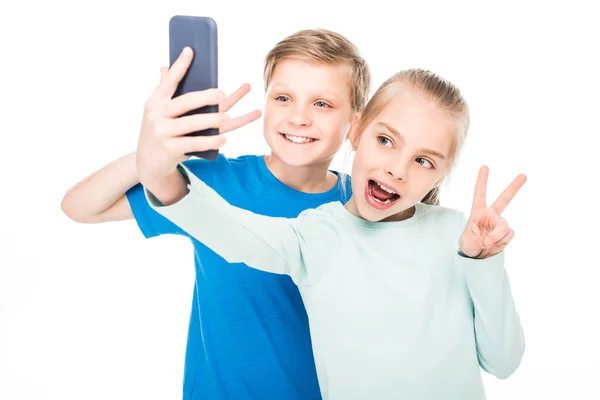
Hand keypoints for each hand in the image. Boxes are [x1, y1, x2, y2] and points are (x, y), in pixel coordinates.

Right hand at [136, 47, 261, 187]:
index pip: (169, 81)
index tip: (190, 50)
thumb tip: (166, 66)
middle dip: (205, 97)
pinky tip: (224, 139)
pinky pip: (195, 143)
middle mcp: (156, 115)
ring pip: (192, 124)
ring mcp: (162, 133)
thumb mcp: (157, 112)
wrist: (148, 163)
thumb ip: (165, 91)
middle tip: (222, 93)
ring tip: (226, 117)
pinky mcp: (170, 149)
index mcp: (155, 102)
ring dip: (212, 120)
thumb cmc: (159, 131)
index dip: (180, 65)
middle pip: (185, 102)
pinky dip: (211, 141)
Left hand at [459, 166, 526, 258]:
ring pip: (504, 227)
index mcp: (478, 212)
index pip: (480, 194)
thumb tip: (492, 240)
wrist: (477, 254)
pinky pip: (508, 236)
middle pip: (504, 199)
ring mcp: (500, 223)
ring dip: (497, 236)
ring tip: (487, 243)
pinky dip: (501, 242)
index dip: (482, 181)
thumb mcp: (469, 242)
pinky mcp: (506, 233)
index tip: (485, 167)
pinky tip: (494, 245)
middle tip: (524, 175)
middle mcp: (491, 214)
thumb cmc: (469, 243)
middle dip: (514, 187)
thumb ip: (482, 239)